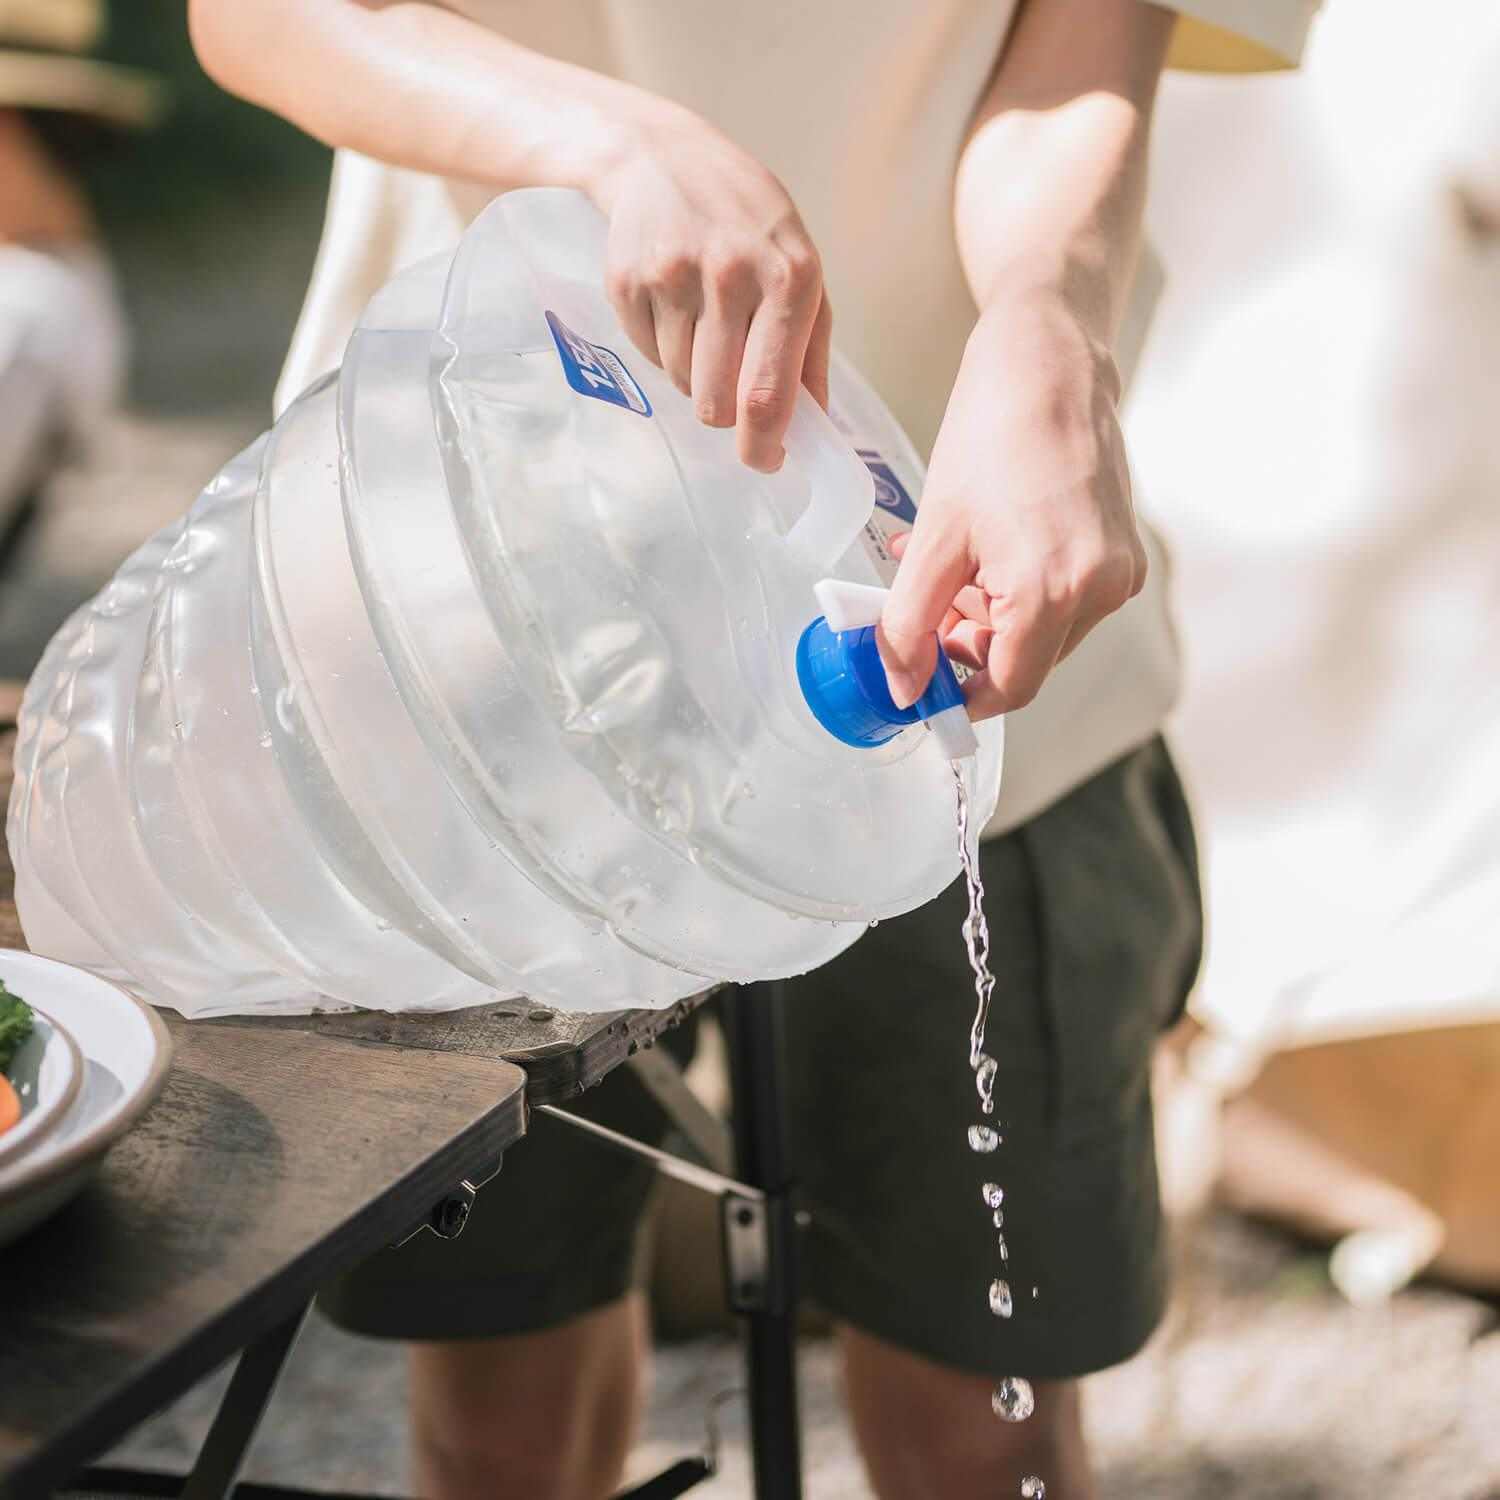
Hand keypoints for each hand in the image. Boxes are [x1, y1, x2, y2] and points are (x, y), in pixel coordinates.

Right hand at [587, 103, 829, 471]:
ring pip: (682, 383)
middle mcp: (730, 275)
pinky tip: (674, 306)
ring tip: (704, 323)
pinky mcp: (626, 282)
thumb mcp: (799, 267)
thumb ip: (809, 349)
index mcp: (788, 277)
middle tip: (730, 390)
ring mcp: (672, 277)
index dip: (764, 443)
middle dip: (724, 412)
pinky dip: (663, 348)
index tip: (766, 462)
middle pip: (716, 402)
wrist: (663, 157)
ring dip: (694, 373)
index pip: (769, 390)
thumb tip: (812, 424)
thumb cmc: (748, 221)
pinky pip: (647, 356)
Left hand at [879, 293, 1146, 719]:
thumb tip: (901, 688)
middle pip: (1025, 661)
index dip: (959, 695)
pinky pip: (1063, 597)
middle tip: (922, 604)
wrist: (1050, 360)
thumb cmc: (994, 433)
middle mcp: (1102, 590)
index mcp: (1057, 592)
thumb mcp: (933, 538)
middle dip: (968, 643)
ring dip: (987, 613)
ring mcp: (1119, 571)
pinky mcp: (1123, 550)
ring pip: (1042, 631)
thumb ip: (909, 624)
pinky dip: (1017, 587)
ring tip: (947, 562)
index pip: (1009, 688)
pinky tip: (982, 547)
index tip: (920, 684)